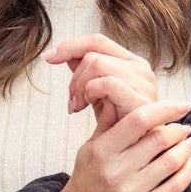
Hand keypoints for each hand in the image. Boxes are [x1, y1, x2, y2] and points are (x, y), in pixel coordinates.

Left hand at [43, 34, 157, 133]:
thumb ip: (85, 72)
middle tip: (72, 103)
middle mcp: (140, 68)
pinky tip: (88, 107)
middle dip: (73, 78)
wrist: (135, 150)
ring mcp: (143, 82)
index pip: (96, 41)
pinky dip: (91, 92)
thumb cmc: (118, 124)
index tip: (48, 57)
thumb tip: (62, 53)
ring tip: (78, 107)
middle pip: (92, 53)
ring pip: (96, 64)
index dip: (69, 46)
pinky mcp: (140, 99)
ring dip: (79, 87)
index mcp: (131, 62)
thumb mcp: (97, 94)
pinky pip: (107, 83)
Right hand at [55, 100, 190, 191]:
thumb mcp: (89, 148)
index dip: (164, 110)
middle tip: (185, 128)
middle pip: (158, 140)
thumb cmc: (86, 179)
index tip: (181, 105)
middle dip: (178, 130)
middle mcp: (115, 170)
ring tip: (189, 143)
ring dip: (185, 149)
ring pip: (170, 163)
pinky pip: (173, 188)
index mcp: (102, 150)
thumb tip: (116, 98)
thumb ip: (106, 124)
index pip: (138, 120)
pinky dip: (188, 172)